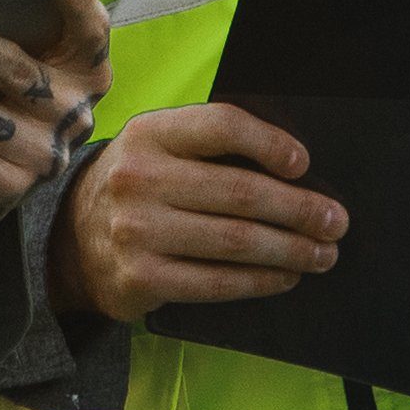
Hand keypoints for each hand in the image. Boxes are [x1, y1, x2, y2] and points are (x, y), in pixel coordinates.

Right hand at [55, 102, 345, 325]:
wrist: (73, 241)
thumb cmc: (140, 187)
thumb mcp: (159, 149)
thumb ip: (209, 147)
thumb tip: (293, 169)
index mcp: (150, 133)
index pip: (221, 126)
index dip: (269, 143)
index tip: (304, 164)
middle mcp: (139, 178)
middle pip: (239, 193)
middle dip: (299, 210)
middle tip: (335, 221)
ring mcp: (137, 231)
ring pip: (235, 241)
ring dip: (290, 250)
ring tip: (322, 254)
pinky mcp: (142, 278)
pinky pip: (217, 282)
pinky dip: (260, 281)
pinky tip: (285, 277)